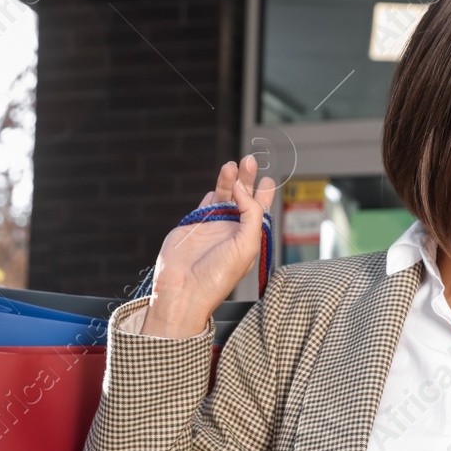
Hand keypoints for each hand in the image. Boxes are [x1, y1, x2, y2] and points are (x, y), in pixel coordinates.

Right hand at [140, 155, 276, 338]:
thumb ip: (251, 213)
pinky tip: (215, 188)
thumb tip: (242, 187)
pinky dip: (210, 195)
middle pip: (243, 199)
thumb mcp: (246, 244)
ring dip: (228, 181)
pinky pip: (204, 206)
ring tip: (232, 164)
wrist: (183, 289)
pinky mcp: (193, 226)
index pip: (260, 211)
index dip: (264, 195)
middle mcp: (232, 232)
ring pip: (223, 198)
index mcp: (248, 238)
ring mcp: (212, 228)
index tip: (268, 179)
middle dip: (247, 179)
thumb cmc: (217, 276)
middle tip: (249, 161)